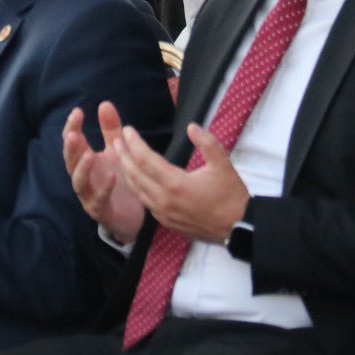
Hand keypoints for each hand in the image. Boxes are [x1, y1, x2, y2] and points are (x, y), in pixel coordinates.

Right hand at [64, 102, 145, 244]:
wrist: (130, 215)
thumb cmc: (119, 180)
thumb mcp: (116, 151)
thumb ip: (110, 130)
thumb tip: (104, 103)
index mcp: (85, 161)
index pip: (72, 142)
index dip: (72, 128)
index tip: (77, 112)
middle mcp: (83, 177)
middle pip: (70, 161)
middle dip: (70, 148)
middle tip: (74, 134)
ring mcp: (89, 195)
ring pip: (79, 182)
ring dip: (82, 168)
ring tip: (89, 154)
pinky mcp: (101, 211)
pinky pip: (99, 200)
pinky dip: (104, 188)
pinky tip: (112, 177)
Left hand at [115, 122, 247, 243]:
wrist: (239, 228)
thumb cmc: (231, 195)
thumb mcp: (223, 165)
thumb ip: (207, 142)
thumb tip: (191, 126)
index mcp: (176, 184)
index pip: (146, 159)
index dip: (134, 143)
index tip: (127, 130)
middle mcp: (165, 200)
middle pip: (135, 175)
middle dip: (123, 156)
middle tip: (116, 141)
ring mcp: (164, 213)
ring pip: (137, 190)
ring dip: (127, 172)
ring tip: (121, 157)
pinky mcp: (167, 222)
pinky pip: (145, 202)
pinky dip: (137, 188)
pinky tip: (136, 180)